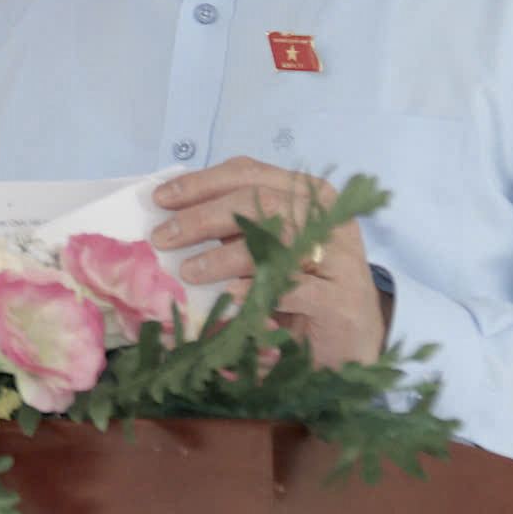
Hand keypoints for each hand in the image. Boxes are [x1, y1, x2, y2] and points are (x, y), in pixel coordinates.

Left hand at [152, 156, 388, 368]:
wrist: (351, 340)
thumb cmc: (301, 285)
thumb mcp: (267, 246)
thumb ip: (233, 226)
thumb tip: (170, 215)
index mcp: (308, 193)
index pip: (248, 174)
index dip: (201, 183)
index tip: (161, 198)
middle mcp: (327, 217)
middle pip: (258, 201)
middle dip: (202, 217)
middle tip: (163, 238)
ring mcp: (338, 257)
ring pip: (276, 239)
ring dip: (224, 255)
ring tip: (188, 272)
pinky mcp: (339, 300)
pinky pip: (293, 287)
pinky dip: (257, 289)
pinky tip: (229, 296)